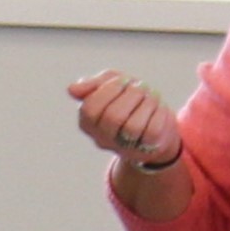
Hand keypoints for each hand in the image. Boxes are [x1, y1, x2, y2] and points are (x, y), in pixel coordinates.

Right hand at [66, 70, 184, 172]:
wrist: (154, 118)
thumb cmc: (128, 98)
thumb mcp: (110, 84)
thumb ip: (92, 84)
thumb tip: (71, 89)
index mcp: (87, 122)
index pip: (90, 109)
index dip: (109, 90)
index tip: (122, 80)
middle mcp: (102, 139)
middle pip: (113, 118)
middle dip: (130, 96)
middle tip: (140, 87)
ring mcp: (123, 147)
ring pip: (133, 127)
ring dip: (146, 104)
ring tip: (150, 97)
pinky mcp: (146, 150)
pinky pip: (151, 132)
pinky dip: (157, 114)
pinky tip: (157, 109)